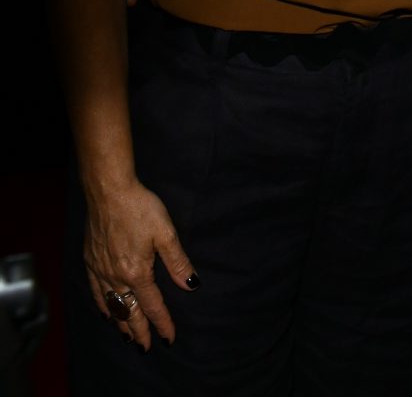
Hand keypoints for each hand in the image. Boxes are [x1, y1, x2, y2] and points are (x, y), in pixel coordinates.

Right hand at [84, 180, 197, 348]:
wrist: (109, 192)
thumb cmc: (140, 208)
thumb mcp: (166, 233)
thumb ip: (178, 263)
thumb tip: (191, 285)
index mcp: (136, 272)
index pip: (153, 305)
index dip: (162, 323)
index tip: (169, 338)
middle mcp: (115, 277)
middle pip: (129, 312)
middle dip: (140, 332)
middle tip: (147, 348)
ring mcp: (100, 270)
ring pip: (111, 306)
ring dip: (121, 324)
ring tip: (128, 337)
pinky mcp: (90, 262)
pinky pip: (95, 292)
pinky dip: (102, 306)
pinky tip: (105, 312)